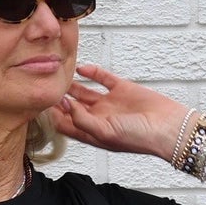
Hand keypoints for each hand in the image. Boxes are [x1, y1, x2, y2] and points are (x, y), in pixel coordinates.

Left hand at [49, 61, 187, 162]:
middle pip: (71, 108)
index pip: (65, 125)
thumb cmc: (137, 137)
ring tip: (57, 73)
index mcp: (92, 133)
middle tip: (42, 84)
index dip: (51, 116)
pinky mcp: (122, 89)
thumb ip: (82, 120)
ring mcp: (109, 103)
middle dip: (57, 98)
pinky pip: (103, 79)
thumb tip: (64, 104)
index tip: (37, 103)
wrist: (168, 127)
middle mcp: (98, 118)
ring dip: (71, 85)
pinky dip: (92, 73)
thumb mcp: (104, 132)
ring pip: (84, 93)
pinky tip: (81, 68)